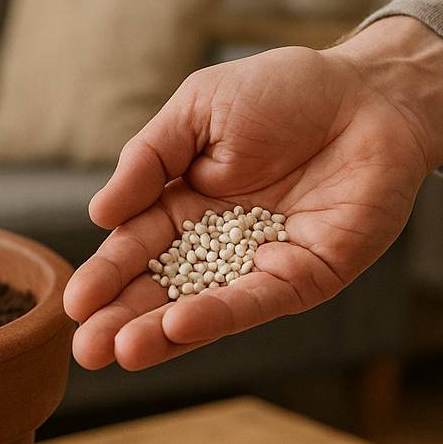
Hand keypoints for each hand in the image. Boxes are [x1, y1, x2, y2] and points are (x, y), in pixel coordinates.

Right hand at [64, 16, 442, 370]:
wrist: (368, 93)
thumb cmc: (283, 91)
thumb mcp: (197, 110)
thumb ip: (149, 159)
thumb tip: (100, 215)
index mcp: (184, 202)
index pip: (136, 248)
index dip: (106, 275)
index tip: (74, 303)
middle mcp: (218, 243)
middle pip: (162, 290)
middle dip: (123, 320)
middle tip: (87, 351)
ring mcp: (262, 264)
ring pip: (204, 306)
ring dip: (162, 333)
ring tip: (122, 352)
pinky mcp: (308, 276)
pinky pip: (258, 301)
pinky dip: (219, 316)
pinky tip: (180, 325)